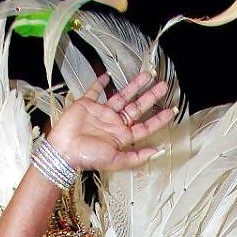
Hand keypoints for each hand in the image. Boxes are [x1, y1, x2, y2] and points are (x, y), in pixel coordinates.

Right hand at [47, 72, 173, 172]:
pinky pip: (95, 91)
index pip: (145, 126)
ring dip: (134, 86)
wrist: (64, 149)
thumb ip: (136, 157)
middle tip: (163, 85)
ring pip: (122, 96)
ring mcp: (101, 113)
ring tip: (147, 75)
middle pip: (137, 107)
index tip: (171, 110)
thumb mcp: (116, 160)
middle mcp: (114, 123)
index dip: (159, 119)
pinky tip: (106, 76)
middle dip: (151, 96)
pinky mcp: (87, 104)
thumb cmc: (88, 157)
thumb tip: (156, 152)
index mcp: (122, 137)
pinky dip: (99, 83)